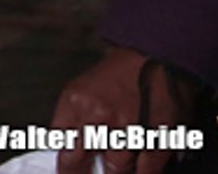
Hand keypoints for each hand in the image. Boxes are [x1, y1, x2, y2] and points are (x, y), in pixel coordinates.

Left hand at [52, 46, 200, 173]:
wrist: (154, 56)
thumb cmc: (116, 77)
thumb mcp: (81, 90)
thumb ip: (71, 122)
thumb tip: (65, 154)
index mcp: (75, 102)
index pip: (60, 147)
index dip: (65, 169)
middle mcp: (98, 115)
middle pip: (80, 164)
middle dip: (83, 173)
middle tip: (89, 173)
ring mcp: (128, 128)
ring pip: (115, 170)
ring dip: (117, 170)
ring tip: (119, 160)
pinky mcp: (157, 138)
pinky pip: (145, 172)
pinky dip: (141, 173)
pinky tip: (138, 168)